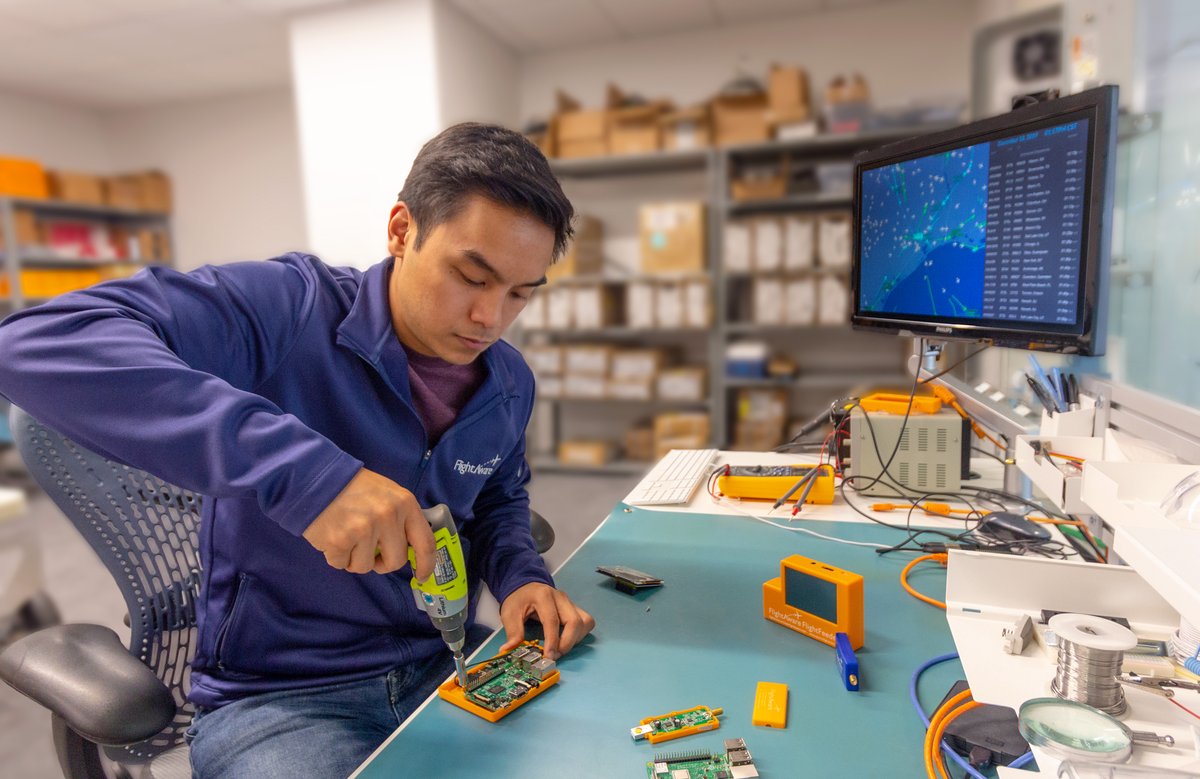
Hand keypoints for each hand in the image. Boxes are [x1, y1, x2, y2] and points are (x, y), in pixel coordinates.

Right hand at [302, 468, 433, 576]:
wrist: (315, 478)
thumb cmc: (352, 486)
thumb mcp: (388, 493)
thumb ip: (402, 517)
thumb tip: (411, 547)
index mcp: (405, 504)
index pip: (425, 543)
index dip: (426, 564)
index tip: (421, 576)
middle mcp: (388, 516)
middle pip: (396, 561)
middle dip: (382, 564)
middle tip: (370, 554)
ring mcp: (364, 530)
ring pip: (366, 566)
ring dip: (355, 558)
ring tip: (347, 537)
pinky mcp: (340, 541)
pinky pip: (343, 565)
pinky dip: (337, 557)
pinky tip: (332, 537)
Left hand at [498, 583, 594, 659]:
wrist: (526, 586)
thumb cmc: (518, 599)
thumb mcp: (509, 614)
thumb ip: (513, 632)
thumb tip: (509, 650)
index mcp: (543, 596)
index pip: (552, 620)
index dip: (552, 640)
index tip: (548, 656)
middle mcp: (561, 598)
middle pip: (574, 621)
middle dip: (567, 643)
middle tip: (554, 655)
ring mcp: (570, 602)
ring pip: (584, 622)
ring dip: (575, 639)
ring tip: (560, 648)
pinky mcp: (575, 608)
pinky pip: (586, 622)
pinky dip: (579, 634)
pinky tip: (567, 639)